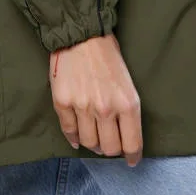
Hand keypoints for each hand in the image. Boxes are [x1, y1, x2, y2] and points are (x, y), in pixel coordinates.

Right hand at [49, 32, 142, 166]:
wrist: (82, 34)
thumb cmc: (108, 55)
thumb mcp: (127, 82)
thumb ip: (126, 109)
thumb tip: (122, 135)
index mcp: (127, 103)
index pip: (131, 144)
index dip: (132, 156)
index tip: (131, 160)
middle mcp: (106, 109)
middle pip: (109, 148)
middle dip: (110, 150)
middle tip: (109, 144)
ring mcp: (83, 107)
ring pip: (89, 143)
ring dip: (92, 144)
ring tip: (94, 138)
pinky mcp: (63, 103)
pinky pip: (69, 132)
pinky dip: (73, 138)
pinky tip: (77, 138)